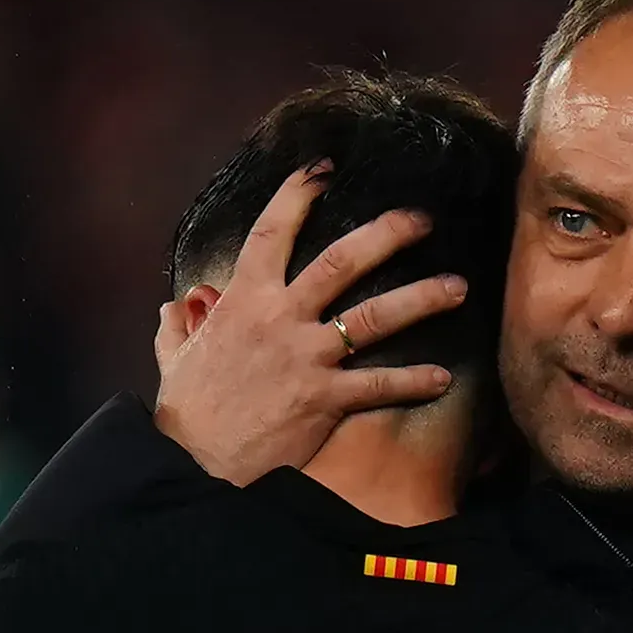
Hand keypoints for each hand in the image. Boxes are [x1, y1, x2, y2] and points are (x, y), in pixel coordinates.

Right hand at [152, 165, 467, 484]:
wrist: (198, 464)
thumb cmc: (187, 414)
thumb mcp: (174, 360)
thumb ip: (177, 328)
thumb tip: (174, 309)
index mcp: (243, 299)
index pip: (273, 230)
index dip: (298, 194)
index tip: (323, 169)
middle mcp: (281, 318)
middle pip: (342, 261)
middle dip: (387, 234)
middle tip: (422, 220)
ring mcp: (307, 358)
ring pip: (374, 316)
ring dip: (421, 298)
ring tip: (458, 287)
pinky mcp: (325, 400)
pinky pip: (378, 386)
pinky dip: (413, 382)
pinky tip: (443, 378)